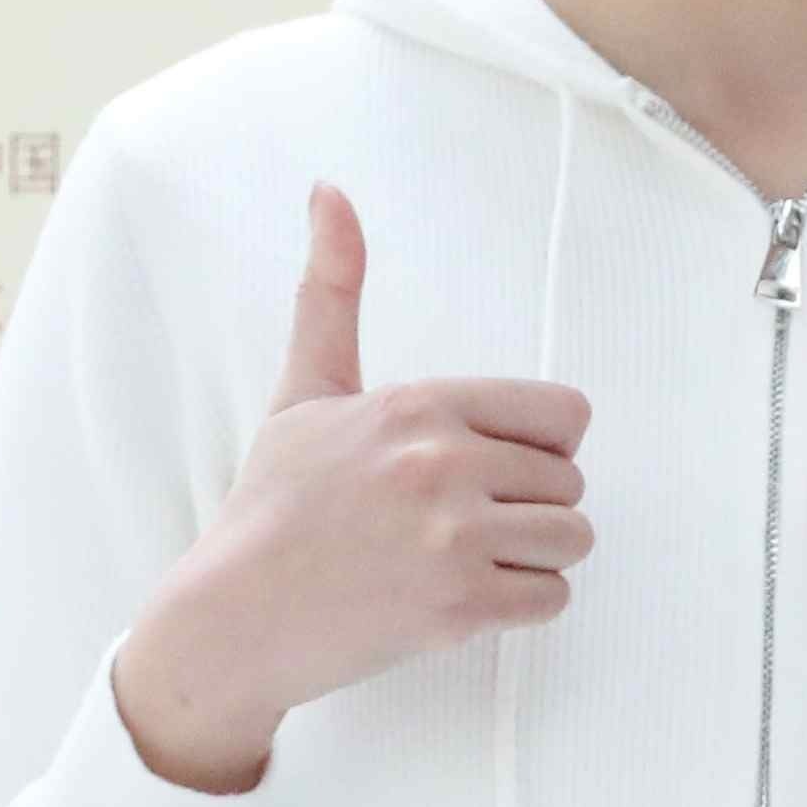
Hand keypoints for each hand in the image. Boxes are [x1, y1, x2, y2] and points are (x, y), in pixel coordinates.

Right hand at [107, 183, 594, 793]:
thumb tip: (329, 191)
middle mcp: (444, 465)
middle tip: (463, 521)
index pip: (566, 414)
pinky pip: (553, 597)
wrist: (233, 615)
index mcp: (420, 406)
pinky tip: (465, 595)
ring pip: (573, 539)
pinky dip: (522, 603)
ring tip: (469, 558)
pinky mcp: (459, 609)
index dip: (541, 444)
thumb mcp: (306, 389)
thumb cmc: (274, 503)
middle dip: (531, 503)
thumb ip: (333, 293)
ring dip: (534, 555)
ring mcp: (454, 540)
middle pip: (571, 481)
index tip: (491, 463)